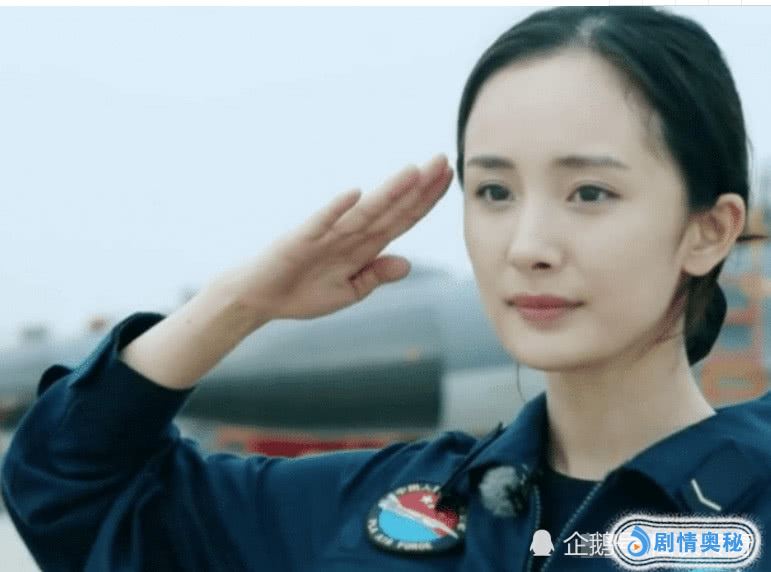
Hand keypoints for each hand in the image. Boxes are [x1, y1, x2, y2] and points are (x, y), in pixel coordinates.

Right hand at [215, 154, 453, 320]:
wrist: (261, 299)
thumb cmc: (303, 292)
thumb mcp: (348, 291)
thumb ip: (374, 276)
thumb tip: (407, 264)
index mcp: (364, 246)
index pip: (402, 218)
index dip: (426, 201)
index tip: (448, 178)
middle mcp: (350, 234)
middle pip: (391, 208)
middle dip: (418, 187)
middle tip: (443, 159)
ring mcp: (326, 234)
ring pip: (365, 211)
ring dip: (389, 193)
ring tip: (413, 172)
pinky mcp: (301, 239)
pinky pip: (322, 223)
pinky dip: (338, 209)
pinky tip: (355, 194)